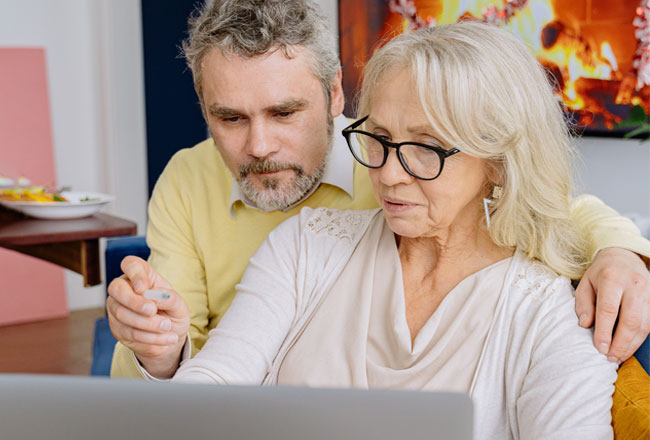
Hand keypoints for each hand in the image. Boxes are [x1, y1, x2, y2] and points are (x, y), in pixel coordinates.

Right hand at [107, 256, 189, 377]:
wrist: (170, 336)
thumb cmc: (173, 312)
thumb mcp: (179, 304)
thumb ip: (169, 298)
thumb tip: (156, 298)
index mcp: (142, 276)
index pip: (130, 264)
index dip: (134, 274)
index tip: (143, 288)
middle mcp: (124, 289)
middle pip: (116, 288)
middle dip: (135, 301)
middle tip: (153, 311)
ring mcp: (117, 308)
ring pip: (122, 314)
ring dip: (147, 323)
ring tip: (167, 327)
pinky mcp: (117, 328)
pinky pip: (128, 332)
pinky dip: (149, 337)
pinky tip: (166, 339)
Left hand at [575, 248, 649, 362]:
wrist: (623, 257)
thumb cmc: (600, 273)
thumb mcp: (585, 283)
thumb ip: (583, 304)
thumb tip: (585, 324)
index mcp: (612, 278)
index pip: (609, 310)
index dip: (604, 332)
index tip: (599, 348)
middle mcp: (634, 285)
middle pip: (630, 320)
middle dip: (620, 343)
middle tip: (609, 357)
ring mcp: (648, 292)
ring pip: (643, 325)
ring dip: (631, 345)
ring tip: (617, 357)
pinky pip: (649, 323)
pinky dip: (639, 339)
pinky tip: (628, 348)